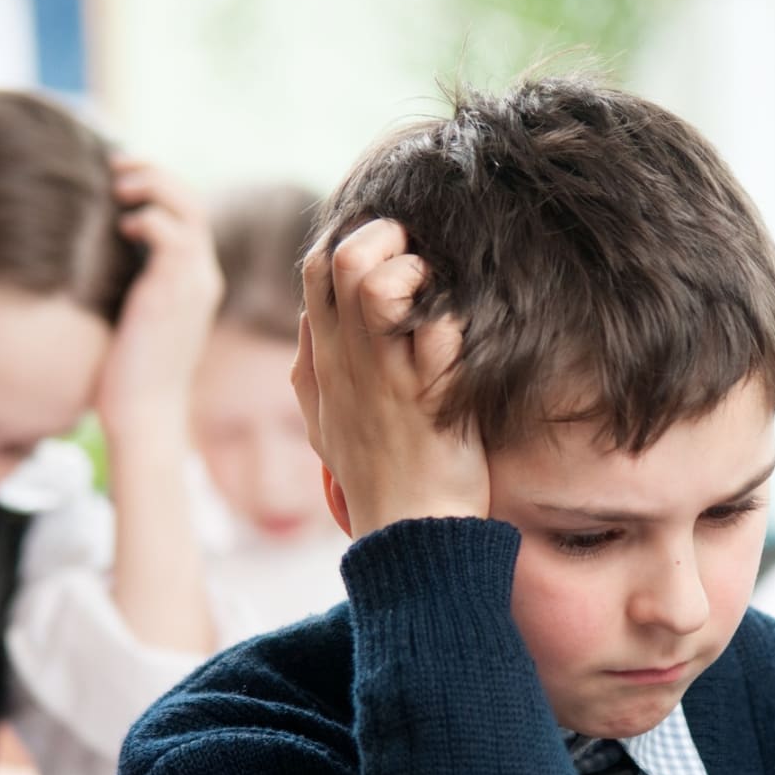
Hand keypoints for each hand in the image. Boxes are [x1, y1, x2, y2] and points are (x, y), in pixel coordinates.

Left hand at [96, 157, 222, 437]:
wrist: (143, 414)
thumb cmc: (129, 376)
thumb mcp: (133, 320)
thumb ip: (129, 285)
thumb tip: (94, 255)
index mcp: (196, 283)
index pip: (189, 217)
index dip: (159, 188)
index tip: (122, 178)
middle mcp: (203, 278)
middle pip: (193, 201)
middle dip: (155, 173)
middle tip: (116, 164)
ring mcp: (193, 283)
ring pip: (187, 208)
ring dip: (151, 185)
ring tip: (118, 183)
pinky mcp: (173, 292)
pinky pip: (169, 233)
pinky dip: (146, 217)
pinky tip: (120, 224)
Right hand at [293, 219, 485, 537]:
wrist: (409, 536)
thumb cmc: (374, 478)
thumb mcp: (322, 426)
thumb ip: (308, 370)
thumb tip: (306, 320)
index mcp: (326, 361)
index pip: (317, 269)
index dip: (352, 241)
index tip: (392, 255)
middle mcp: (352, 362)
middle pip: (345, 260)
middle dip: (388, 238)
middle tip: (422, 258)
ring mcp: (390, 378)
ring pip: (383, 287)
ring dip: (419, 275)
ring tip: (441, 297)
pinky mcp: (433, 399)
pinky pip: (442, 334)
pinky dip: (459, 323)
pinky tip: (468, 338)